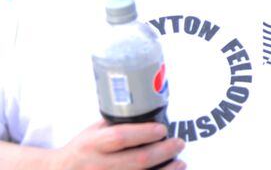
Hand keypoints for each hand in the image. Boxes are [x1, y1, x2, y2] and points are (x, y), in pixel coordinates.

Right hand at [53, 120, 185, 169]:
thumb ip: (118, 124)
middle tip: (178, 143)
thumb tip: (151, 112)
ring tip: (180, 163)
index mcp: (92, 145)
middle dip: (163, 151)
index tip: (162, 129)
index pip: (120, 138)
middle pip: (137, 161)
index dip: (144, 133)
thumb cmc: (84, 150)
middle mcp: (96, 166)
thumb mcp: (94, 132)